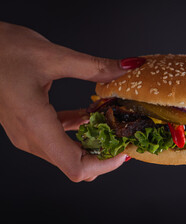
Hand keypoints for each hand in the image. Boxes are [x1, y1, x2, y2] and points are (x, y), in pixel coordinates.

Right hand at [0, 22, 143, 180]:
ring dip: (93, 142)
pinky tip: (90, 114)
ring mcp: (28, 135)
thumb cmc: (1, 50)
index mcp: (34, 124)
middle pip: (75, 164)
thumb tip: (126, 68)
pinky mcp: (30, 127)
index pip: (75, 166)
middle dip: (104, 154)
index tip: (125, 151)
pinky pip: (60, 139)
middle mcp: (29, 137)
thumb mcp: (53, 56)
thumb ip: (94, 66)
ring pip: (68, 155)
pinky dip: (79, 131)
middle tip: (124, 135)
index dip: (105, 165)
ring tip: (112, 124)